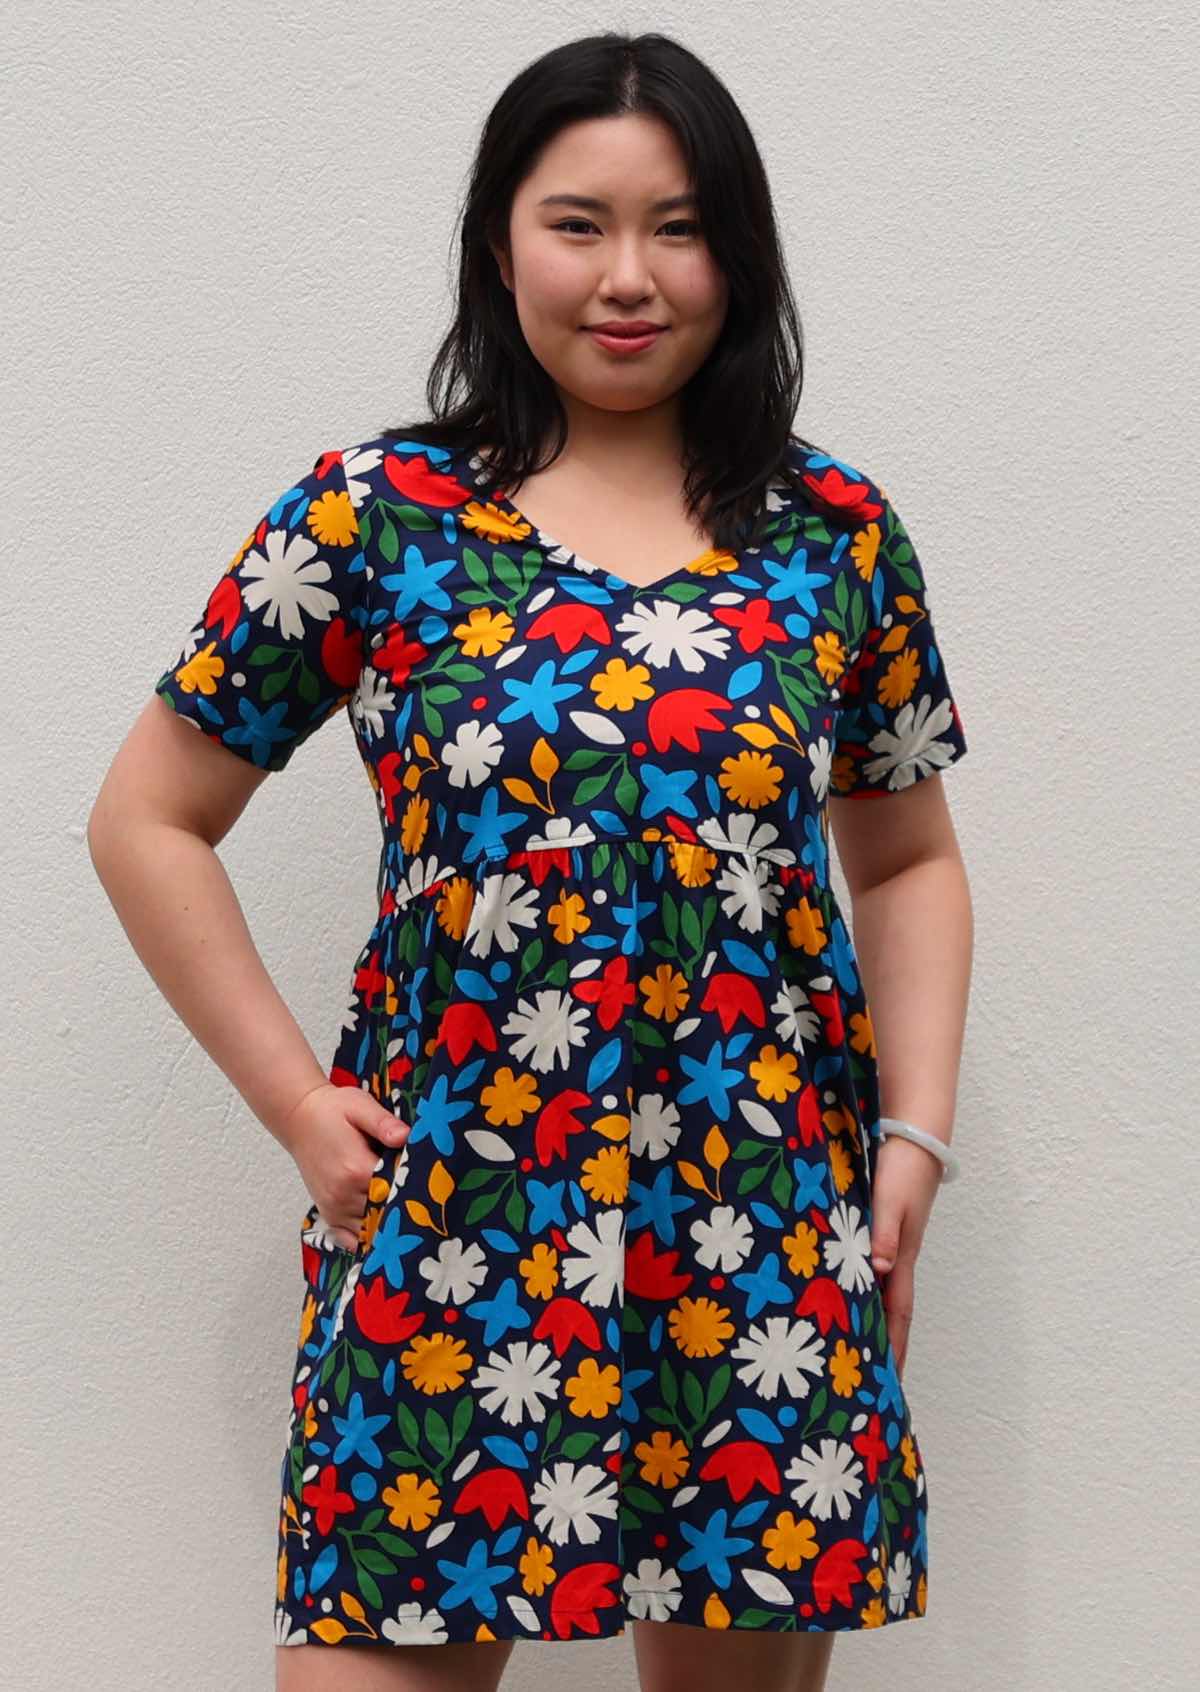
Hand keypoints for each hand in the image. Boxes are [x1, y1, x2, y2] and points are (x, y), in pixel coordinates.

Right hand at [279, 1081, 411, 1250]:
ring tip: (408, 1215)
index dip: (416, 1190)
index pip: (396, 1192)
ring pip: (370, 1232)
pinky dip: (367, 1238)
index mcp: (356, 1170)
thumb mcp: (360, 1106)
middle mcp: (343, 1195)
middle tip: (426, 1204)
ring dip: (388, 1226)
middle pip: (385, 1216)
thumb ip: (384, 1123)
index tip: (432, 1187)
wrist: (299, 1118)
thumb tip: (407, 1136)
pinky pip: (351, 1240)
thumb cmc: (332, 1110)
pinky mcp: (328, 1213)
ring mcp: (333, 1208)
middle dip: (405, 1210)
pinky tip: (382, 1227)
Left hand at [868, 1132, 943, 1378]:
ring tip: (851, 1348)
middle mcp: (896, 1257)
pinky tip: (843, 1291)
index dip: (893, 1349)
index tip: (889, 1385)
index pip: (897, 1315)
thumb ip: (883, 1234)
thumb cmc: (902, 1170)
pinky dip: (858, 1287)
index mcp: (901, 1258)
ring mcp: (890, 1244)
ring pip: (877, 1292)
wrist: (915, 1136)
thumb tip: (879, 1271)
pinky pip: (868, 1268)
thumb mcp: (890, 1201)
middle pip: (889, 1311)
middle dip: (882, 1346)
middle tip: (868, 1382)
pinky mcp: (879, 1228)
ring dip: (869, 1319)